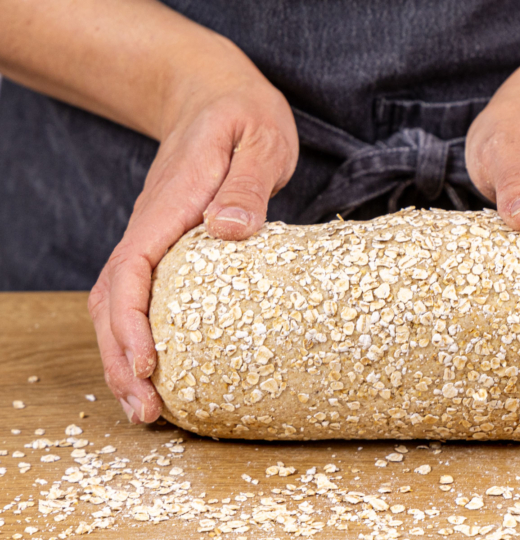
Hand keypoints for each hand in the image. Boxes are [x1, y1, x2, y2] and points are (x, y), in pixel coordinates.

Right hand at [88, 48, 297, 422]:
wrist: (213, 95)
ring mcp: (152, 236)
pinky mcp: (164, 245)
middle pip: (113, 299)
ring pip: (118, 303)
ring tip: (147, 406)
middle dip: (120, 359)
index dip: (133, 323)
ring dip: (122, 356)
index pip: (133, 270)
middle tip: (147, 412)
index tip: (149, 365)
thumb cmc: (243, 117)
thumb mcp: (259, 138)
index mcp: (170, 204)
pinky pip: (138, 296)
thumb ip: (246, 183)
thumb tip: (229, 231)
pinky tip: (157, 365)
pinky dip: (138, 335)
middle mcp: (150, 226)